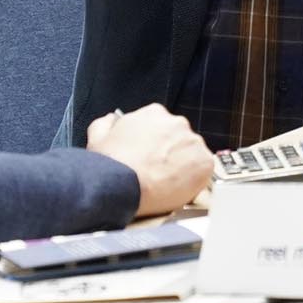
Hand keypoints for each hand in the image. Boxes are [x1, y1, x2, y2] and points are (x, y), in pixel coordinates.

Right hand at [87, 103, 214, 216]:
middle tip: (159, 171)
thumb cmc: (111, 166)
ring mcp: (193, 142)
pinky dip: (195, 180)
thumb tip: (110, 120)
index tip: (151, 155)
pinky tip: (178, 188)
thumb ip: (105, 124)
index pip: (162, 126)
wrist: (123, 186)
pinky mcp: (205, 162)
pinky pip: (204, 170)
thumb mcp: (98, 138)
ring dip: (184, 166)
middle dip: (172, 153)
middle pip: (180, 139)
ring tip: (167, 183)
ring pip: (193, 154)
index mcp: (154, 114)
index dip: (157, 143)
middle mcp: (177, 123)